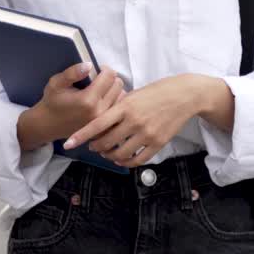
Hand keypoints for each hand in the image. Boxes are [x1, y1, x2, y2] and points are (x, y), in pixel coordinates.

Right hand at [17, 64, 123, 150]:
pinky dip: (115, 101)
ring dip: (114, 89)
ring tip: (102, 90)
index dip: (104, 69)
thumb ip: (72, 73)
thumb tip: (89, 64)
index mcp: (88, 100)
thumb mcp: (56, 83)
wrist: (48, 125)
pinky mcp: (105, 127)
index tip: (96, 70)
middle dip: (110, 78)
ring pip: (122, 96)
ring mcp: (104, 121)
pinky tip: (104, 100)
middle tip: (99, 79)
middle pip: (118, 85)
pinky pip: (118, 108)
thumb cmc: (52, 101)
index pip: (110, 76)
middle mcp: (99, 111)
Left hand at [65, 74, 209, 167]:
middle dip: (96, 146)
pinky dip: (126, 162)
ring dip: (110, 156)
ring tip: (108, 153)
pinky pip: (137, 159)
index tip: (68, 143)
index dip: (81, 135)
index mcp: (126, 106)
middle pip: (107, 142)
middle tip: (93, 146)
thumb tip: (102, 120)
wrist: (184, 95)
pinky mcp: (158, 143)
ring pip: (120, 154)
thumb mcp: (135, 94)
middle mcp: (134, 121)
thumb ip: (119, 107)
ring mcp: (147, 134)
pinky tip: (122, 159)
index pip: (97, 124)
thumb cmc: (158, 91)